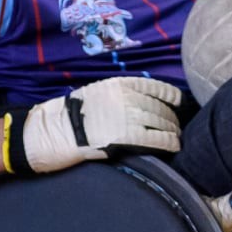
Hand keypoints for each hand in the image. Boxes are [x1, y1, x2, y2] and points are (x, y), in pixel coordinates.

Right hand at [22, 77, 181, 171]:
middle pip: (159, 108)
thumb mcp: (96, 93)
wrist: (53, 131)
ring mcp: (128, 116)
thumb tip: (140, 104)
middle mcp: (127, 97)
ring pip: (162, 122)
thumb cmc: (70, 115)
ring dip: (172, 131)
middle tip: (175, 127)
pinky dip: (169, 143)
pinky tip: (174, 147)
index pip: (155, 86)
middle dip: (170, 119)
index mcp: (119, 84)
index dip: (170, 95)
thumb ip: (118, 96)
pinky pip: (157, 138)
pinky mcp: (127, 136)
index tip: (177, 102)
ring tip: (175, 138)